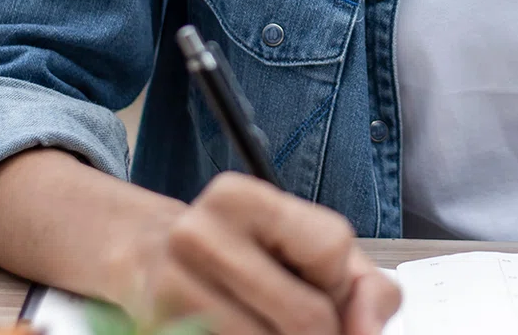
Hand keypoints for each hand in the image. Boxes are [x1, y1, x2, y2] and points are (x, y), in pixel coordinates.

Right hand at [105, 171, 401, 334]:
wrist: (148, 258)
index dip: (337, 280)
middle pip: (307, 316)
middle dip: (322, 331)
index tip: (317, 281)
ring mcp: (171, 288)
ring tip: (267, 322)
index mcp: (239, 196)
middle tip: (303, 320)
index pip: (330, 247)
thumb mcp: (310, 248)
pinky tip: (245, 329)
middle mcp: (197, 234)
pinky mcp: (162, 327)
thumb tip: (370, 331)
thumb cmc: (245, 253)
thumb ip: (363, 287)